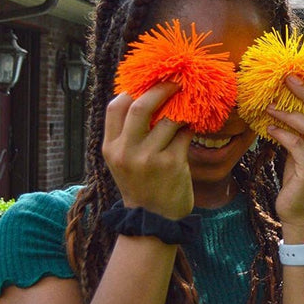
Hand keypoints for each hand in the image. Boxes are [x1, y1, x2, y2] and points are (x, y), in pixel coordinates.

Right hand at [102, 83, 194, 218]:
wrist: (153, 220)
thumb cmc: (140, 185)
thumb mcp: (121, 161)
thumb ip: (126, 135)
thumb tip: (144, 98)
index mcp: (111, 148)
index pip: (115, 107)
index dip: (131, 91)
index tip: (146, 86)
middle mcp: (127, 151)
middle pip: (141, 106)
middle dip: (161, 90)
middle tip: (175, 83)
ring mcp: (150, 157)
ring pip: (169, 119)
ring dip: (182, 110)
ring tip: (188, 107)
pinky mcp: (172, 163)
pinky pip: (185, 134)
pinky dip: (190, 126)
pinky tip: (192, 126)